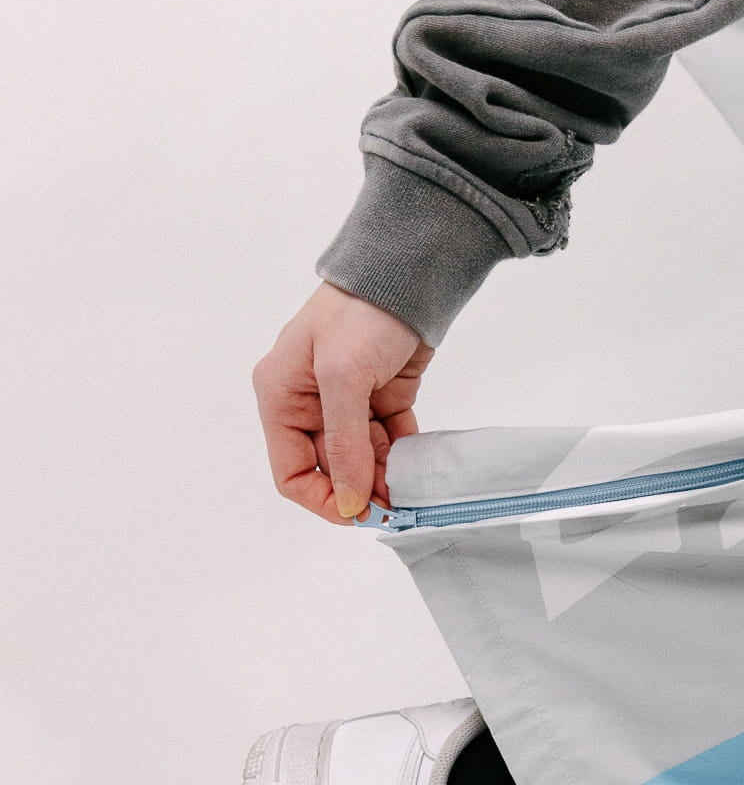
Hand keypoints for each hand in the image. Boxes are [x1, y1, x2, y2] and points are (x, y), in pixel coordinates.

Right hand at [253, 282, 433, 522]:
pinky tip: (420, 468)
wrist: (408, 271)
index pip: (291, 471)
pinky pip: (390, 442)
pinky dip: (404, 458)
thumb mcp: (343, 376)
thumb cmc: (361, 311)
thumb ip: (344, 442)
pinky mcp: (382, 398)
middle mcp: (309, 404)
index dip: (323, 499)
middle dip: (362, 491)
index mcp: (281, 397)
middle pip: (330, 470)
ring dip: (386, 479)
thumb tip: (351, 499)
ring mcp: (347, 403)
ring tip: (412, 489)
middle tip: (397, 506)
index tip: (360, 514)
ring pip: (364, 461)